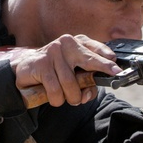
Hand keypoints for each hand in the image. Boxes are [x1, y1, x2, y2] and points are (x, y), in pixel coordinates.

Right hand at [6, 34, 120, 106]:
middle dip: (103, 67)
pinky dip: (56, 99)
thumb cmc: (54, 72)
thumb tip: (87, 95)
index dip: (107, 59)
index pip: (96, 49)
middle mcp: (67, 43)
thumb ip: (85, 83)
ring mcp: (53, 52)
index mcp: (77, 43)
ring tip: (67, 98)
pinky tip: (54, 97)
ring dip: (71, 98)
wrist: (26, 69)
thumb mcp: (73, 74)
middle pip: (89, 60)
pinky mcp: (41, 64)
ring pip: (71, 84)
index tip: (117, 68)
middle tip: (114, 73)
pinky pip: (55, 90)